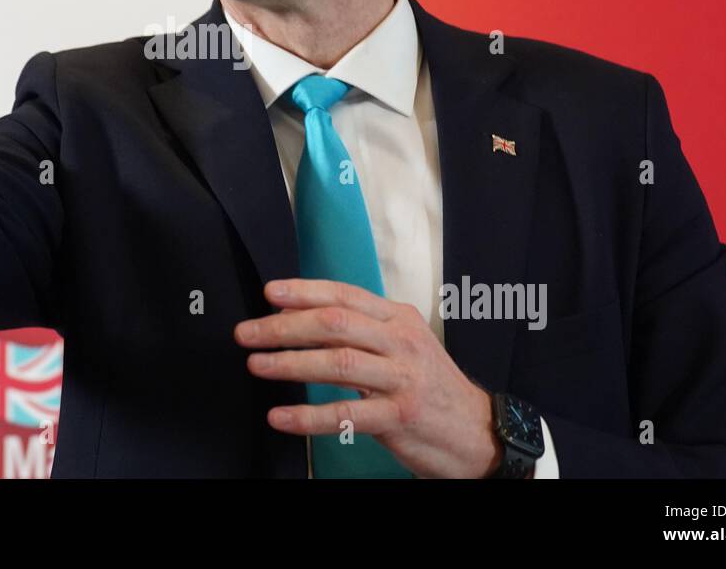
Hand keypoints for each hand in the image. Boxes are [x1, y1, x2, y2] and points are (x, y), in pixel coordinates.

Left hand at [235, 278, 501, 477]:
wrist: (478, 433)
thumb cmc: (430, 386)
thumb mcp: (404, 345)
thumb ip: (361, 330)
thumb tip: (300, 318)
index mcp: (399, 318)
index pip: (345, 296)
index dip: (305, 292)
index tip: (270, 293)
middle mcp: (402, 342)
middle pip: (335, 324)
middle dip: (285, 327)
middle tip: (247, 333)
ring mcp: (402, 379)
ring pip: (337, 363)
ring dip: (289, 363)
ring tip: (256, 365)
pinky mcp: (399, 417)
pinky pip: (346, 413)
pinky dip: (308, 416)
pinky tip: (281, 416)